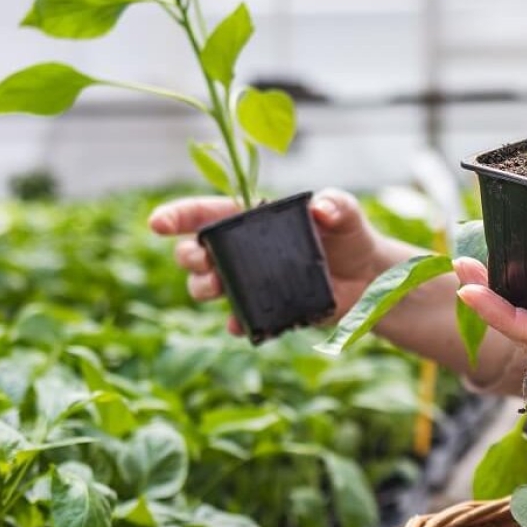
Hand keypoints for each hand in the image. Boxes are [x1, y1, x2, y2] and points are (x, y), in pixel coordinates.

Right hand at [148, 189, 404, 336]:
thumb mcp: (346, 214)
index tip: (157, 223)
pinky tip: (239, 322)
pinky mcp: (264, 308)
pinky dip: (235, 321)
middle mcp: (243, 250)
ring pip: (207, 286)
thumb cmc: (350, 236)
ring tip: (217, 289)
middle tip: (201, 260)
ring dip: (203, 288)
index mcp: (252, 219)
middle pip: (196, 251)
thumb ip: (337, 204)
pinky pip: (239, 317)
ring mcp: (250, 281)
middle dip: (188, 255)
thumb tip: (322, 208)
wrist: (368, 279)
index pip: (206, 213)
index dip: (178, 215)